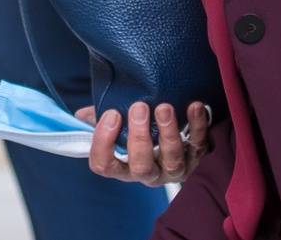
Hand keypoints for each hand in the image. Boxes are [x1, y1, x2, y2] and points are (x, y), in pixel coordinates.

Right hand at [78, 101, 210, 186]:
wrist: (178, 129)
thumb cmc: (142, 129)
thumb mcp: (119, 125)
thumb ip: (99, 119)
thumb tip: (80, 115)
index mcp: (124, 166)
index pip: (105, 166)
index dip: (104, 144)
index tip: (111, 114)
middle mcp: (149, 173)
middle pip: (141, 167)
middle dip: (139, 138)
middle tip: (139, 107)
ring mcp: (174, 168)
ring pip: (171, 161)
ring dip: (168, 133)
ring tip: (164, 107)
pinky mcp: (197, 156)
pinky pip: (200, 145)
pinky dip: (198, 126)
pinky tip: (195, 107)